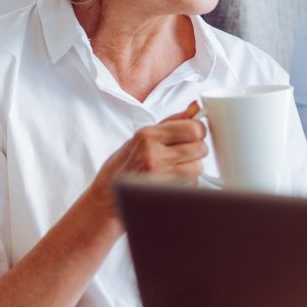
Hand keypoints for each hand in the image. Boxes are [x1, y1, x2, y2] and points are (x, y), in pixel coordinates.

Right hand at [82, 102, 207, 225]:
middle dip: (196, 150)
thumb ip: (172, 122)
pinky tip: (170, 182)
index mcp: (147, 136)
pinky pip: (192, 184)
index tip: (193, 135)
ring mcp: (159, 175)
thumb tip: (195, 107)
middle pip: (200, 148)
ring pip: (198, 167)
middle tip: (182, 154)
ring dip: (191, 168)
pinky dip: (186, 183)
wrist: (106, 198)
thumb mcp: (141, 138)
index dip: (198, 132)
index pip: (193, 129)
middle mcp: (153, 154)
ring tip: (173, 169)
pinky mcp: (164, 193)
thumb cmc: (122, 167)